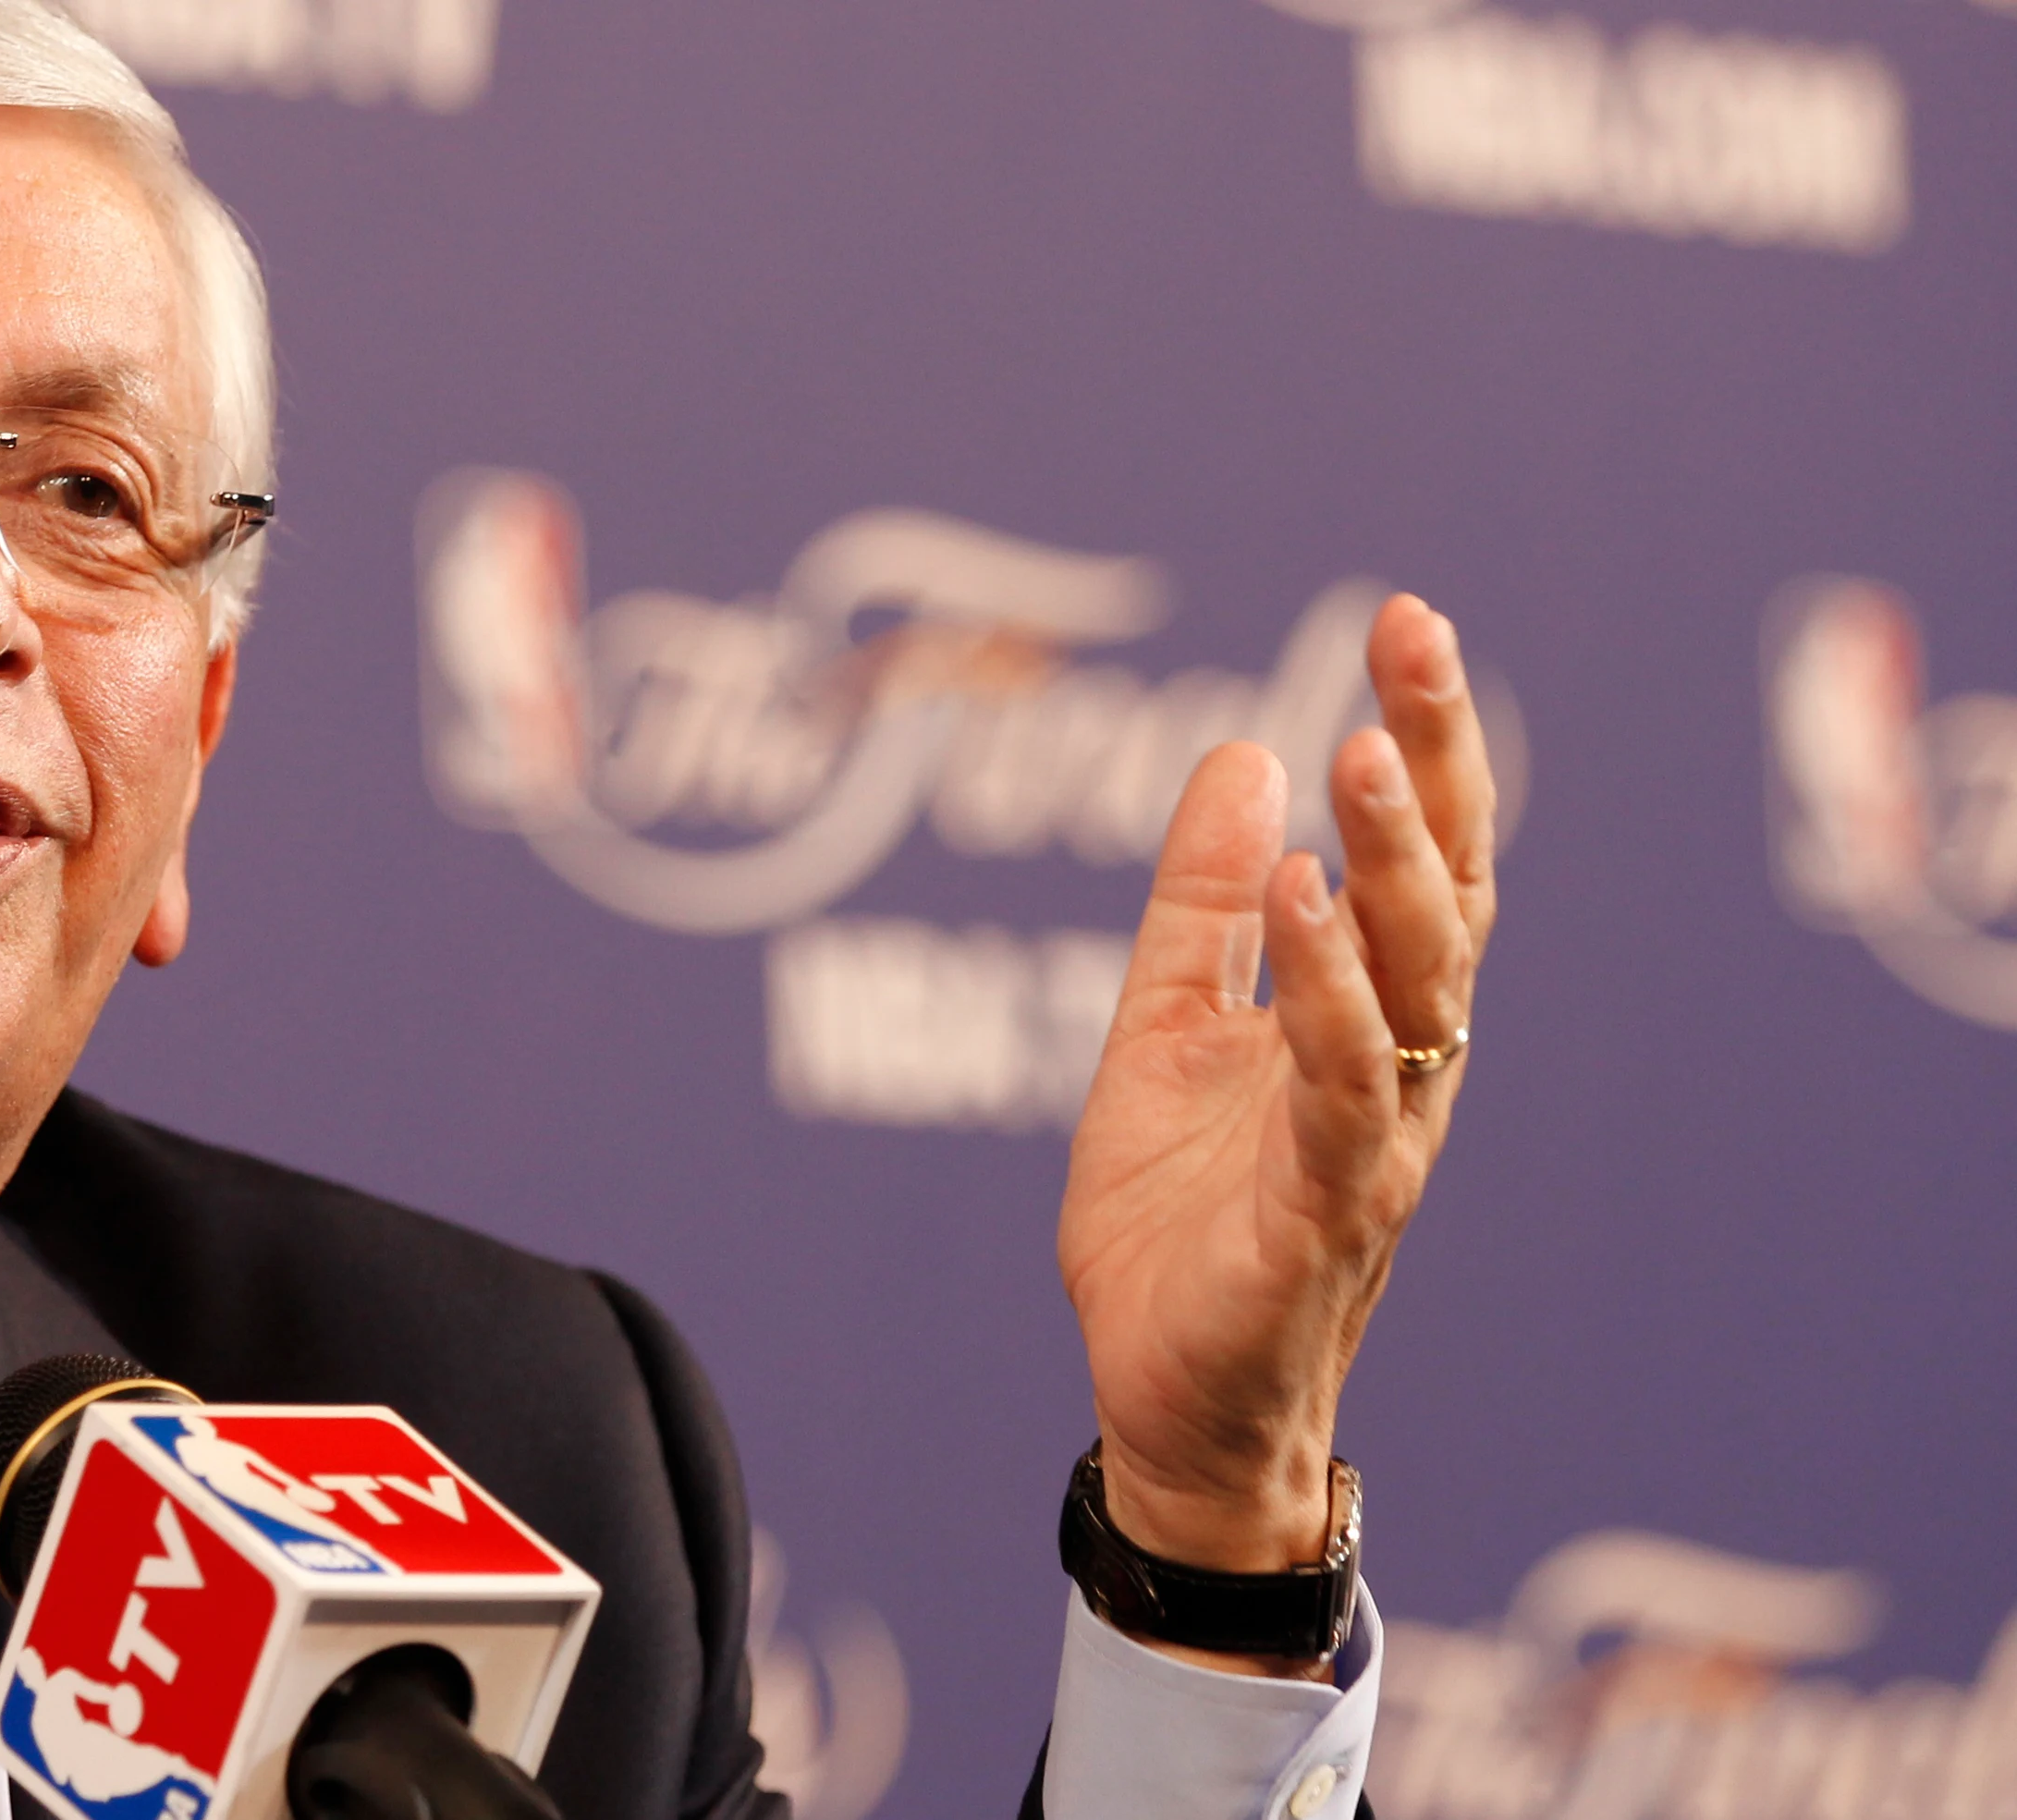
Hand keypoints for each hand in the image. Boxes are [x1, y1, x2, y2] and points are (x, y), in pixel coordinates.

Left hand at [1057, 594, 1496, 1669]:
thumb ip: (1196, 905)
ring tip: (1360, 752)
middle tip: (1410, 638)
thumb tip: (1241, 753)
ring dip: (1392, 865)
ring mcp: (1373, 1139)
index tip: (1402, 616)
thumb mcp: (1164, 1027)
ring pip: (1417, 982)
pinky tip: (1297, 901)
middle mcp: (1398, 1066)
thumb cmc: (1183, 1222)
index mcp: (1368, 1016)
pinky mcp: (1323, 1211)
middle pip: (1446, 893)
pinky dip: (1326, 991)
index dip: (1423, 738)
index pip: (1418, 856)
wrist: (1165, 1400)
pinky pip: (1342, 1086)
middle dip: (1434, 763)